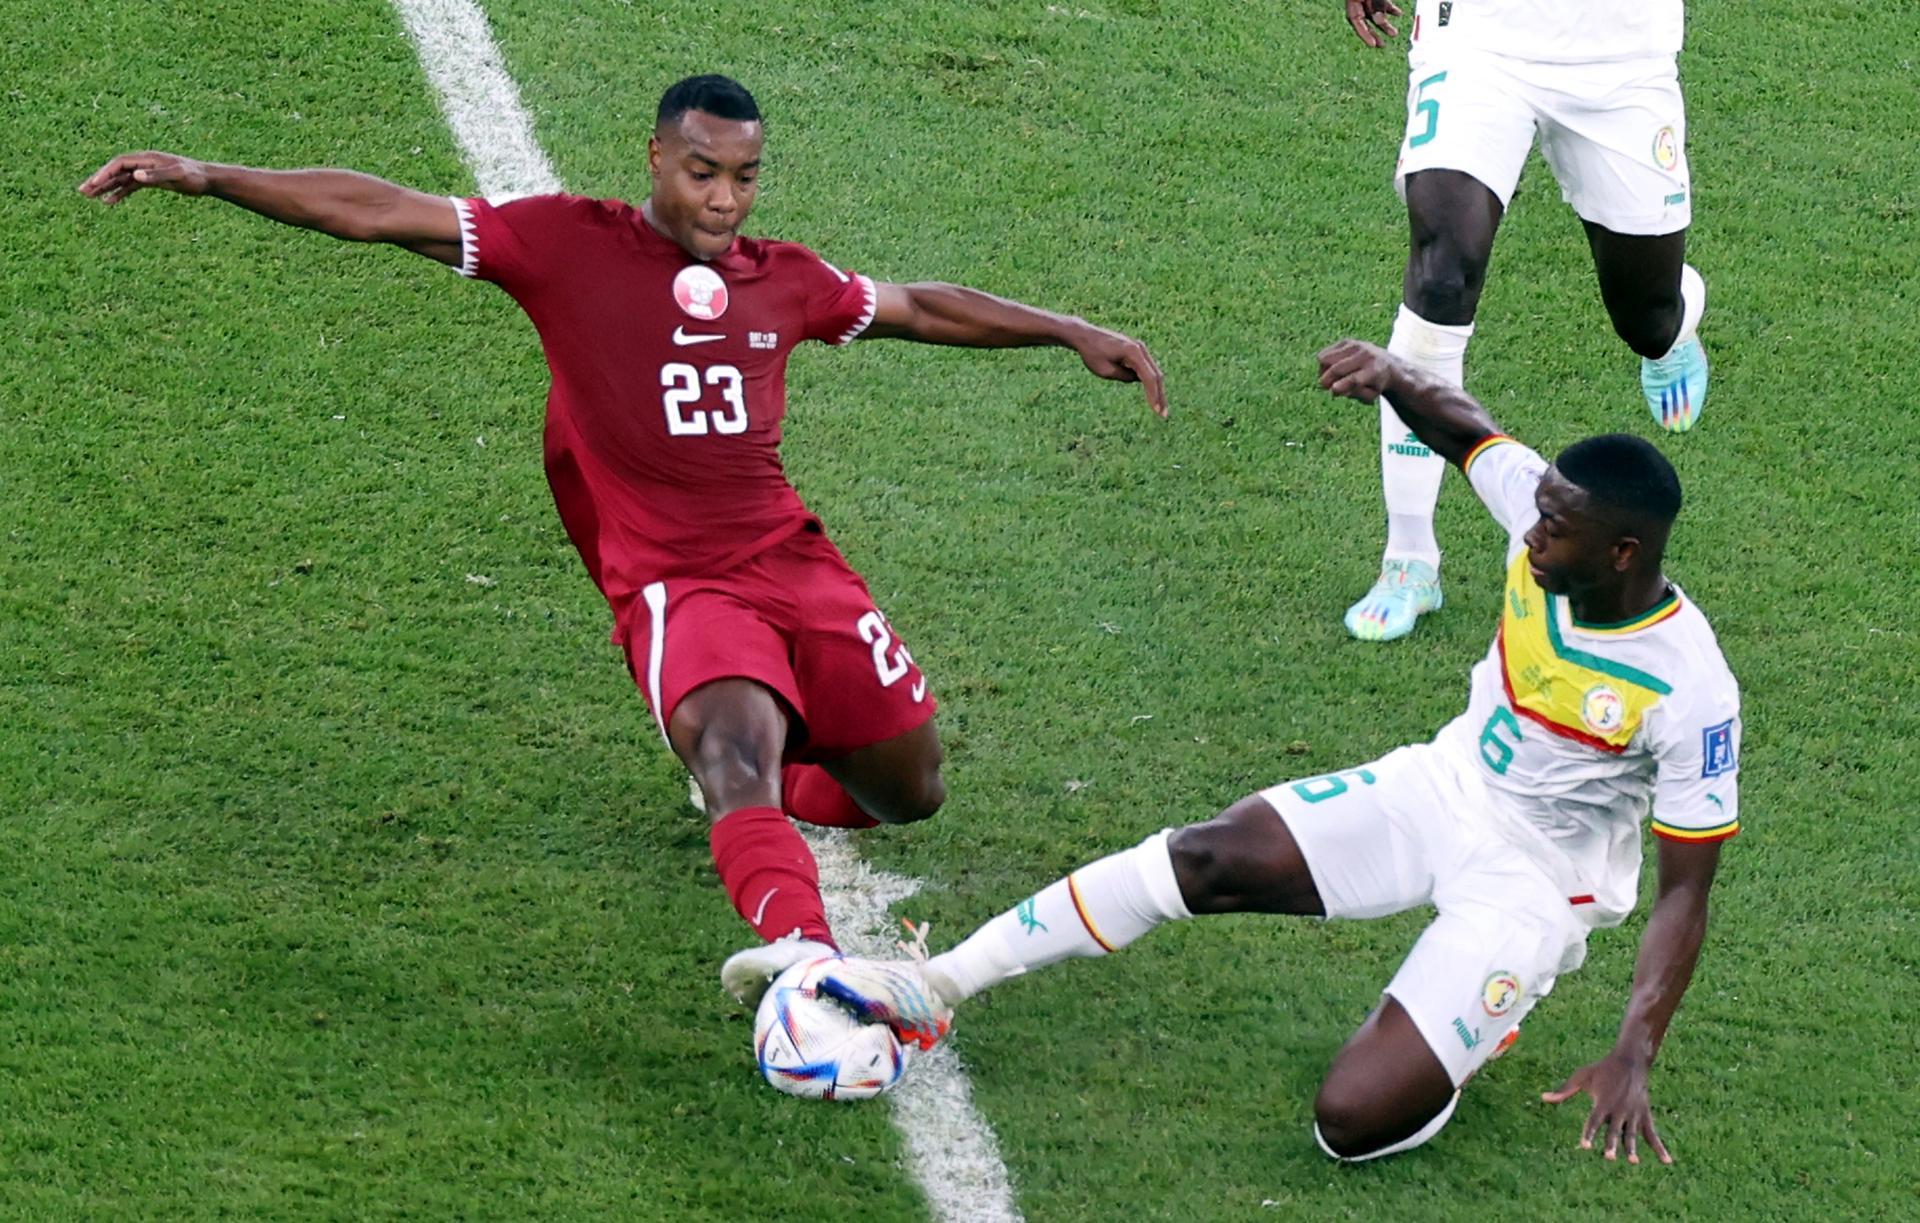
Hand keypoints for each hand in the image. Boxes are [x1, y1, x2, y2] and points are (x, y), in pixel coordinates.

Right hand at [78, 151, 211, 203]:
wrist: (207, 179)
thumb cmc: (194, 176)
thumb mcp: (176, 175)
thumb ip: (156, 176)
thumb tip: (135, 176)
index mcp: (146, 159)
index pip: (119, 163)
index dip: (104, 173)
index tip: (93, 184)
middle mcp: (143, 164)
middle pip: (115, 170)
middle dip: (98, 180)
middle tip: (81, 191)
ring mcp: (146, 172)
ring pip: (120, 179)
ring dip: (105, 187)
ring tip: (89, 197)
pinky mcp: (151, 180)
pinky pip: (130, 186)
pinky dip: (119, 193)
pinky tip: (109, 202)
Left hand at [1072, 324, 1167, 418]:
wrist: (1085, 336)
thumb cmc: (1092, 353)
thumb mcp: (1105, 371)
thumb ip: (1124, 377)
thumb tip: (1137, 379)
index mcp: (1133, 352)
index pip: (1149, 378)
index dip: (1154, 396)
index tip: (1157, 411)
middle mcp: (1140, 348)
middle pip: (1156, 375)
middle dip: (1160, 395)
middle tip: (1163, 415)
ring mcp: (1139, 349)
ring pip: (1153, 372)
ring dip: (1156, 390)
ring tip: (1159, 408)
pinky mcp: (1136, 351)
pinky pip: (1146, 369)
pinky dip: (1149, 382)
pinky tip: (1151, 396)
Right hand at [1317, 338, 1394, 403]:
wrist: (1387, 364)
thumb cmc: (1375, 384)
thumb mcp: (1370, 396)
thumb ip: (1354, 394)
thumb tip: (1335, 389)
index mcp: (1374, 372)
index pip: (1355, 379)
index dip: (1342, 385)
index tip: (1333, 390)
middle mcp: (1365, 356)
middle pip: (1337, 368)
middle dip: (1326, 381)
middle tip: (1325, 388)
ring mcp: (1355, 346)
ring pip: (1326, 359)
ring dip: (1322, 372)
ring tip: (1329, 378)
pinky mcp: (1346, 342)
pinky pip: (1324, 353)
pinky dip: (1323, 364)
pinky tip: (1330, 369)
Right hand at [1345, 0, 1402, 47]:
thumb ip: (1376, 6)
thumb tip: (1380, 21)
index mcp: (1353, 2)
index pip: (1357, 22)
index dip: (1365, 35)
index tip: (1372, 45)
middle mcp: (1359, 3)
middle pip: (1366, 22)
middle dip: (1375, 34)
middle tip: (1382, 45)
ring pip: (1376, 15)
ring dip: (1386, 25)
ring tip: (1394, 34)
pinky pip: (1384, 4)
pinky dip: (1391, 10)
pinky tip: (1399, 14)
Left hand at [1542, 1050, 1673, 1164]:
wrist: (1630, 1060)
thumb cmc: (1602, 1070)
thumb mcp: (1582, 1077)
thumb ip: (1564, 1090)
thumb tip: (1543, 1098)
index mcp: (1602, 1102)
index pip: (1593, 1122)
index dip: (1588, 1134)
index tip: (1584, 1146)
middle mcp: (1618, 1110)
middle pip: (1614, 1131)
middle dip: (1611, 1144)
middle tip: (1608, 1157)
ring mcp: (1633, 1114)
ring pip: (1632, 1135)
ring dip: (1632, 1148)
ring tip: (1633, 1161)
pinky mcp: (1645, 1115)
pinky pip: (1653, 1135)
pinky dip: (1660, 1148)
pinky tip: (1666, 1161)